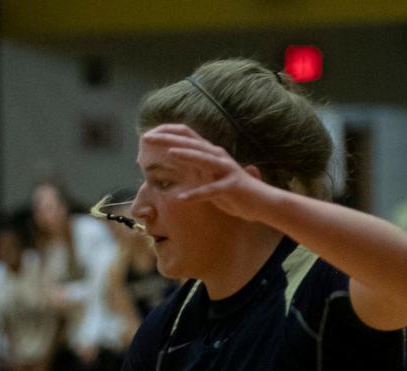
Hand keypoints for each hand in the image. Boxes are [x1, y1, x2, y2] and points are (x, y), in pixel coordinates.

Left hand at [142, 124, 273, 220]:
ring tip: (169, 154)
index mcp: (210, 153)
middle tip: (146, 138)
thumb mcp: (209, 177)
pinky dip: (197, 194)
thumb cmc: (232, 192)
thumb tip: (173, 161)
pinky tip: (182, 198)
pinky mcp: (230, 187)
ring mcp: (225, 170)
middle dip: (168, 139)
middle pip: (191, 143)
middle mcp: (217, 156)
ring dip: (186, 156)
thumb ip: (194, 167)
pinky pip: (211, 190)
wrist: (260, 202)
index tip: (147, 135)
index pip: (187, 135)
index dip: (167, 132)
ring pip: (203, 160)